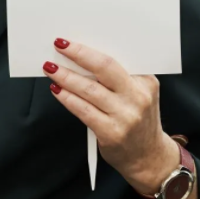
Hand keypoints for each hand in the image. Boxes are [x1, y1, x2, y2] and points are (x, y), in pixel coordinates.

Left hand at [44, 39, 178, 194]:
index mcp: (147, 82)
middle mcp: (138, 97)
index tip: (72, 41)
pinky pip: (83, 110)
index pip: (117, 58)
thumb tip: (83, 60)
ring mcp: (125, 116)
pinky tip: (57, 90)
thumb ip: (120, 79)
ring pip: (89, 89)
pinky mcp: (111, 133)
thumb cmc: (139, 122)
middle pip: (104, 68)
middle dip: (78, 54)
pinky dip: (67, 98)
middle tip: (59, 45)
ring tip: (51, 68)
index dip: (91, 48)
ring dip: (66, 76)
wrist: (149, 157)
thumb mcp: (139, 96)